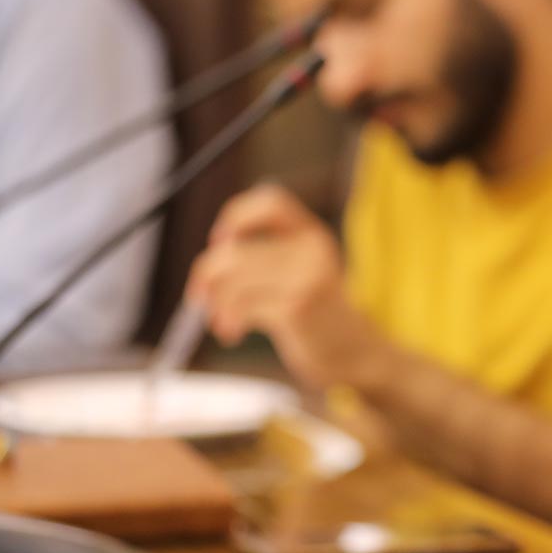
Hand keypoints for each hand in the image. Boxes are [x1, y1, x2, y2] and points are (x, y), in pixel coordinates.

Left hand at [185, 183, 372, 386]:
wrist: (353, 352)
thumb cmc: (315, 314)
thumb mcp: (299, 274)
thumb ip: (264, 259)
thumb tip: (206, 266)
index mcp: (312, 234)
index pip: (272, 201)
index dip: (236, 215)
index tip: (219, 241)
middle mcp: (312, 251)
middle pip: (235, 251)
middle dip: (206, 274)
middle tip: (198, 295)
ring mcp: (306, 279)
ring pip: (234, 281)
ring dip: (216, 304)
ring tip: (219, 321)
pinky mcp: (296, 308)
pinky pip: (243, 308)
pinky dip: (228, 322)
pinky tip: (233, 334)